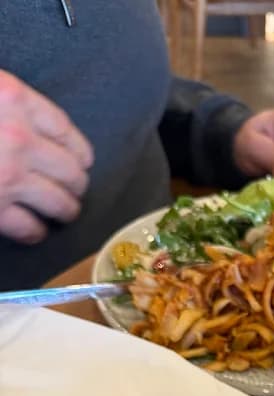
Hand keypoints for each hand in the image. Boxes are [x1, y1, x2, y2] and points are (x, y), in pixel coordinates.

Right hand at [0, 71, 93, 243]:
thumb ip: (5, 101)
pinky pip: (30, 228)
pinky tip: (33, 230)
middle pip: (72, 173)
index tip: (80, 162)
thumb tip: (26, 120)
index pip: (67, 133)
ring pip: (61, 204)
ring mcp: (9, 177)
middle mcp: (19, 138)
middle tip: (71, 190)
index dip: (79, 153)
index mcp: (14, 99)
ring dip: (64, 211)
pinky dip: (35, 232)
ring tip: (61, 213)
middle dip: (74, 185)